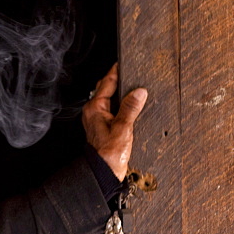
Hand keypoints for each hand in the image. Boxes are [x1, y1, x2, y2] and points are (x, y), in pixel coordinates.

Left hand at [82, 63, 147, 180]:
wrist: (104, 172)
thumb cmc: (109, 153)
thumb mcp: (123, 128)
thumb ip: (130, 108)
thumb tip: (139, 91)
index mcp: (95, 108)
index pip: (107, 83)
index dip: (116, 71)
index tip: (124, 61)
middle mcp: (93, 111)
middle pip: (106, 89)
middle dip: (118, 80)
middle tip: (132, 72)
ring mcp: (97, 118)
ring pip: (110, 99)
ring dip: (120, 92)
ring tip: (135, 86)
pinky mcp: (103, 126)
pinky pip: (112, 109)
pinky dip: (121, 104)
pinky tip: (132, 105)